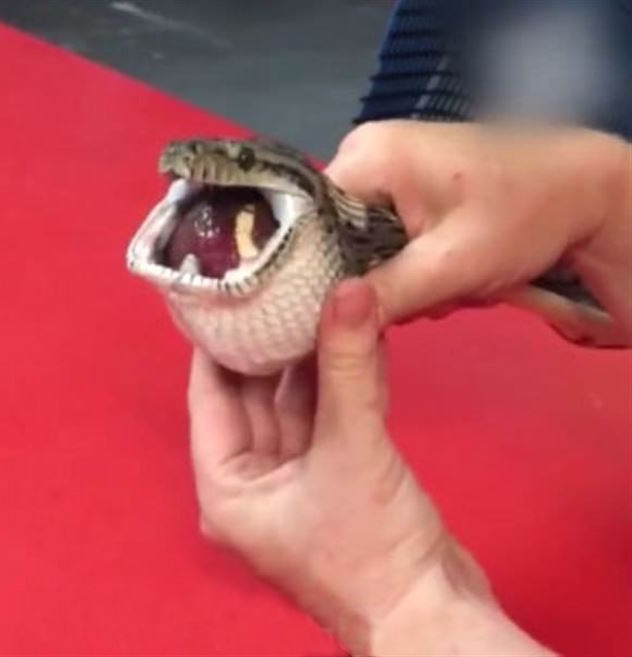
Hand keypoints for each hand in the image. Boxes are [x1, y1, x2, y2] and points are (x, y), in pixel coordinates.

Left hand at [187, 279, 548, 654]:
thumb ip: (347, 366)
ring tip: (328, 301)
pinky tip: (360, 339)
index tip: (232, 290)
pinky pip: (331, 418)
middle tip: (289, 286)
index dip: (219, 339)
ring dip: (318, 359)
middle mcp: (252, 483)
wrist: (432, 614)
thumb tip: (349, 289)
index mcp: (226, 485)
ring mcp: (296, 480)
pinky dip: (345, 383)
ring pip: (299, 403)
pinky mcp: (336, 478)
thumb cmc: (371, 552)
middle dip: (277, 342)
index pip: (210, 393)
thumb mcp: (351, 448)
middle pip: (257, 394)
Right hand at [326, 121, 631, 342]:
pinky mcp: (405, 184)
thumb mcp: (450, 264)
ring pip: (359, 242)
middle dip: (369, 278)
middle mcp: (365, 153)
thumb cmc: (521, 216)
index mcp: (366, 157)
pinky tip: (439, 276)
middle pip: (332, 235)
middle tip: (414, 300)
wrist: (583, 190)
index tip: (336, 315)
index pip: (306, 222)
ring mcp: (385, 167)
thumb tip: (325, 323)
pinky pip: (383, 235)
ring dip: (394, 276)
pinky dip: (407, 264)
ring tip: (438, 288)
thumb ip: (384, 293)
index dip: (315, 272)